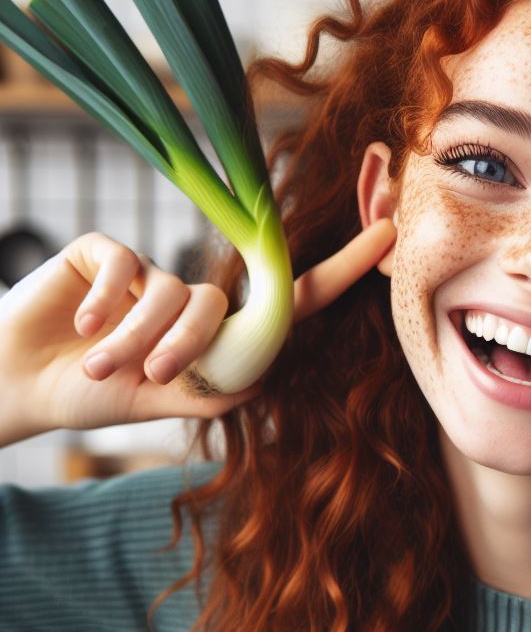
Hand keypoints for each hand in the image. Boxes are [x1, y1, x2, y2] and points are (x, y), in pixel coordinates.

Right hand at [0, 217, 396, 442]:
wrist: (18, 386)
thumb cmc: (94, 395)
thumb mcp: (162, 401)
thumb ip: (213, 389)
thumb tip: (261, 381)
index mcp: (216, 333)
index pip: (291, 297)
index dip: (343, 267)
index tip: (391, 230)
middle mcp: (191, 295)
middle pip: (221, 306)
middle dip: (187, 347)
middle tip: (149, 376)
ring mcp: (149, 271)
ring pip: (174, 293)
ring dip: (138, 339)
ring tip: (101, 364)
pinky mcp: (104, 252)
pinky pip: (126, 268)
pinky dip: (106, 306)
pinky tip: (80, 328)